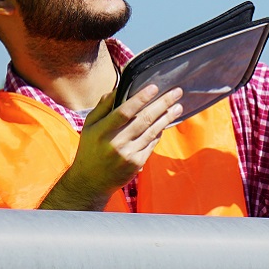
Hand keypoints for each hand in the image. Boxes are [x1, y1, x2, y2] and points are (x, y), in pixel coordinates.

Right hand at [39, 84, 183, 210]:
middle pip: (143, 120)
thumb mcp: (89, 126)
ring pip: (152, 132)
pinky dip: (159, 132)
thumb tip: (119, 89)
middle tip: (177, 92)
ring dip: (167, 118)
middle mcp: (116, 143)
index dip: (140, 99)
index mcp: (102, 131)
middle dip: (162, 104)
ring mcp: (128, 155)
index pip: (124, 111)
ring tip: (178, 107)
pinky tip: (166, 122)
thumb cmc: (90, 149)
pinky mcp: (137, 164)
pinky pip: (151, 144)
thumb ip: (103, 106)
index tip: (154, 87)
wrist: (91, 181)